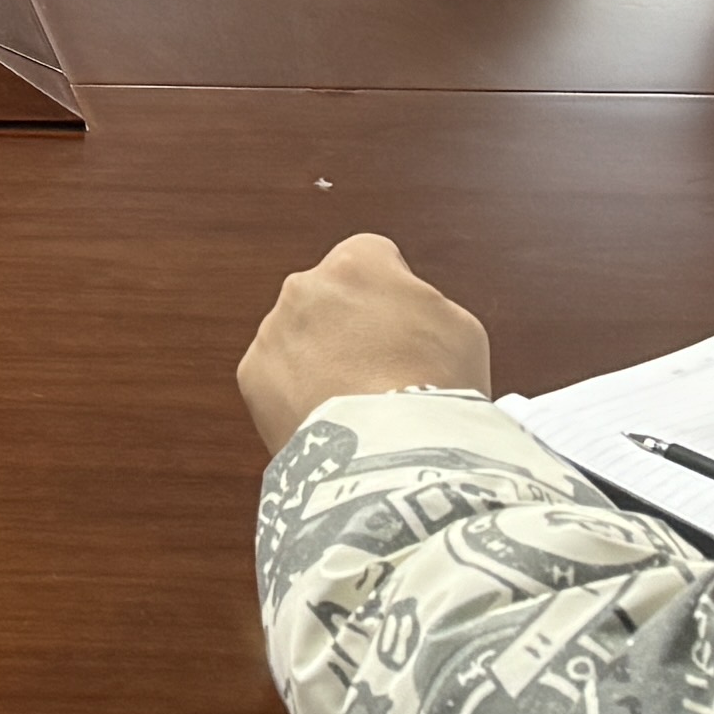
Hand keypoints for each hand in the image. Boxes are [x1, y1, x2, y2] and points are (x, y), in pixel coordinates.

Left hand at [240, 235, 493, 456]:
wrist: (393, 452)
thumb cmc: (435, 389)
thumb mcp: (460, 328)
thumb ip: (425, 304)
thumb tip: (407, 315)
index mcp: (358, 262)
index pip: (373, 261)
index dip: (393, 298)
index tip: (404, 330)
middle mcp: (306, 286)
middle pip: (330, 299)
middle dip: (350, 327)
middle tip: (381, 372)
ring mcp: (274, 330)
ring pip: (299, 339)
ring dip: (320, 361)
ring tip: (357, 405)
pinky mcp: (253, 375)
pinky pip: (277, 378)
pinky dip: (296, 396)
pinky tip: (330, 419)